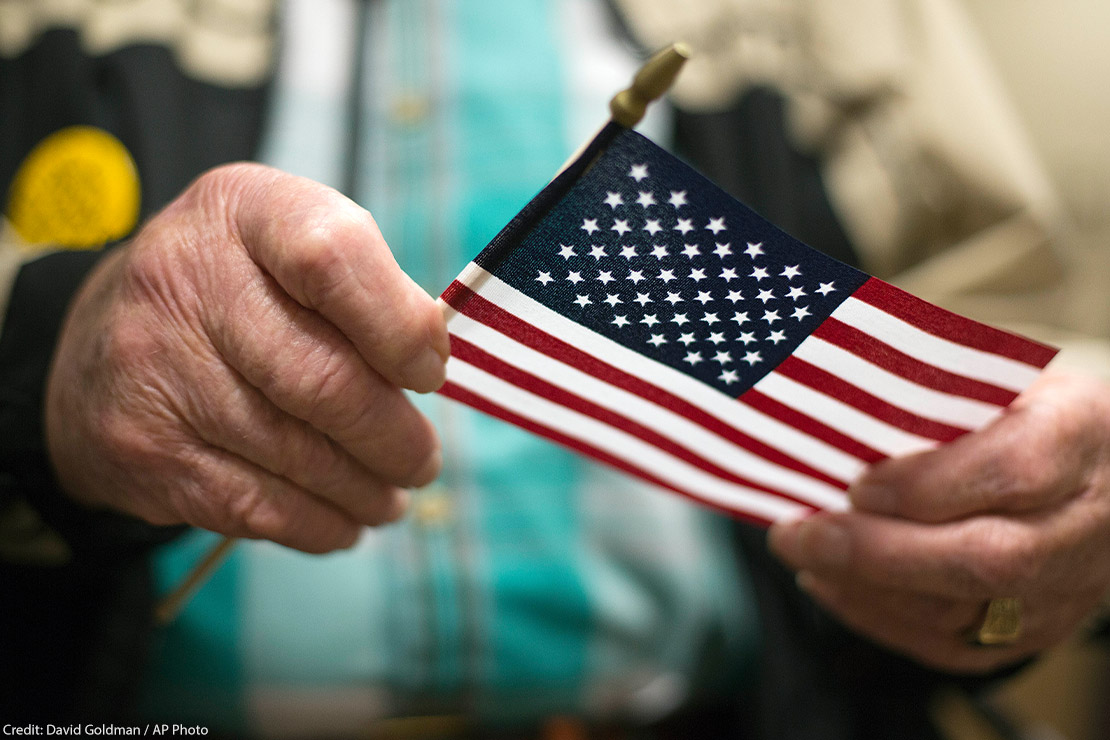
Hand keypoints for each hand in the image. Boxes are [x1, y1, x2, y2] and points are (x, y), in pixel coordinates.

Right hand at [45, 164, 448, 552]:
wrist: (92, 344)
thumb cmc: (230, 292)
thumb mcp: (288, 247)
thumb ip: (365, 286)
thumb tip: (432, 362)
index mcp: (243, 212)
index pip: (333, 256)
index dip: (399, 327)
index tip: (428, 372)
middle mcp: (185, 282)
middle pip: (322, 378)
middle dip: (393, 437)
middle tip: (422, 461)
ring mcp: (156, 370)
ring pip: (297, 455)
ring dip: (364, 489)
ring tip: (390, 495)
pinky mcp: (145, 450)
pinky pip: (256, 506)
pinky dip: (318, 523)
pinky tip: (342, 522)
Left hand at [769, 371, 1109, 672]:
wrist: (1108, 478)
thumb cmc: (1033, 414)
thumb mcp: (1004, 379)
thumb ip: (937, 392)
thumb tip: (836, 399)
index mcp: (1076, 438)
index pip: (1014, 470)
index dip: (930, 484)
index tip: (858, 483)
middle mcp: (1079, 525)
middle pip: (983, 559)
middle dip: (873, 552)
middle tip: (796, 532)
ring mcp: (1062, 589)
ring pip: (959, 612)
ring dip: (861, 586)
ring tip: (800, 552)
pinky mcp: (1035, 632)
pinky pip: (951, 647)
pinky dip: (876, 618)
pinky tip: (828, 584)